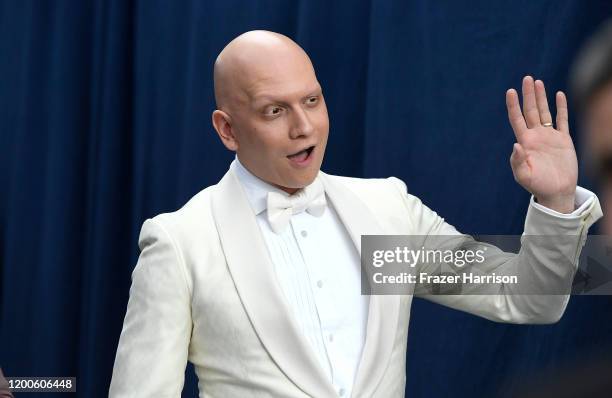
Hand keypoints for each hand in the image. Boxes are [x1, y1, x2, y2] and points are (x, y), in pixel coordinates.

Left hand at [506, 76, 576, 212]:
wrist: (556, 192)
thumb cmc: (537, 185)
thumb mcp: (523, 175)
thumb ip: (518, 161)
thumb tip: (516, 144)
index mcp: (525, 142)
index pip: (517, 119)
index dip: (513, 105)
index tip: (510, 91)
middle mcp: (536, 136)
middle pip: (530, 111)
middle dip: (528, 95)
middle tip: (526, 78)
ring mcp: (549, 137)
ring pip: (544, 112)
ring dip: (541, 97)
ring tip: (537, 82)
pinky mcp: (564, 140)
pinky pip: (562, 120)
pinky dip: (561, 108)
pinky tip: (559, 95)